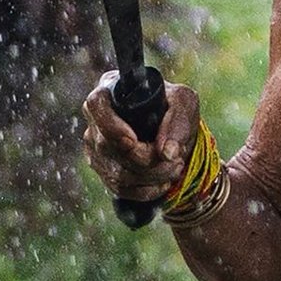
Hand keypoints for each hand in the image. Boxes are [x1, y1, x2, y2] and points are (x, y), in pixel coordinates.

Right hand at [80, 69, 201, 201]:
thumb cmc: (176, 109)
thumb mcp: (185, 103)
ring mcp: (95, 147)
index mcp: (110, 90)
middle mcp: (96, 119)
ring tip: (176, 167)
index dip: (110, 126)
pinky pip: (120, 189)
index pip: (95, 104)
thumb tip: (166, 153)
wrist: (174, 133)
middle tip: (176, 158)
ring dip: (153, 176)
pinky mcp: (103, 170)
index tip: (133, 141)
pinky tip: (164, 182)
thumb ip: (178, 121)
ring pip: (116, 173)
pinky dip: (147, 190)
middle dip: (146, 159)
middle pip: (107, 146)